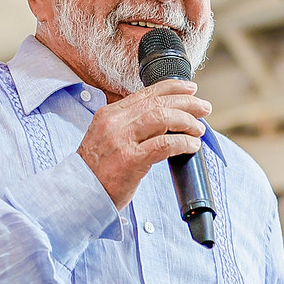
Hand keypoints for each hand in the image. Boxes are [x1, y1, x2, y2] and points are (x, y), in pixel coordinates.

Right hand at [77, 79, 211, 208]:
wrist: (79, 195)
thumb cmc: (98, 171)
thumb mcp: (108, 138)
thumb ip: (129, 126)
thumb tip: (165, 119)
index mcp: (109, 114)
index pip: (146, 93)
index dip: (172, 88)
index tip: (190, 88)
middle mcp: (114, 123)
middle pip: (158, 103)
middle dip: (186, 102)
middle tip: (204, 108)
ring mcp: (121, 141)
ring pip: (162, 118)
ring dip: (186, 121)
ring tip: (199, 129)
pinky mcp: (129, 161)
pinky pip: (163, 145)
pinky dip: (182, 143)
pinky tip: (192, 146)